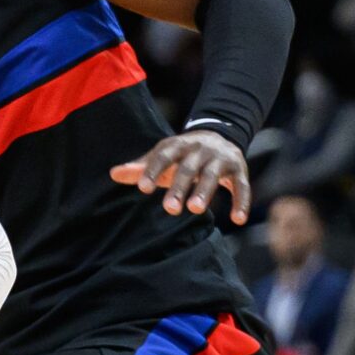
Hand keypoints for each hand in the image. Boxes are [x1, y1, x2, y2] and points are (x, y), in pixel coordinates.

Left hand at [110, 129, 250, 223]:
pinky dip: (241, 202)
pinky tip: (237, 220)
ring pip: (212, 175)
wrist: (220, 135)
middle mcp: (200, 150)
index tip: (142, 189)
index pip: (163, 156)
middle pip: (188, 168)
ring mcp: (220, 159)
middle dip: (179, 187)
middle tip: (169, 209)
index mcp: (178, 145)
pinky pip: (241, 186)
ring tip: (195, 210)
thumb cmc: (183, 154)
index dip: (153, 170)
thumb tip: (113, 173)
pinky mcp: (238, 170)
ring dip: (205, 192)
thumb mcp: (163, 156)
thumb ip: (142, 166)